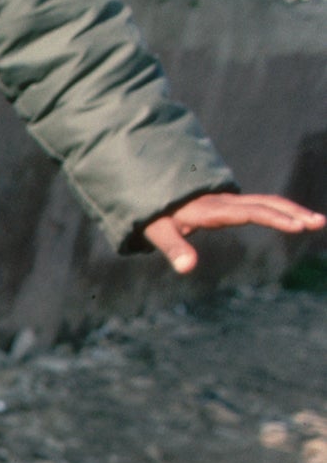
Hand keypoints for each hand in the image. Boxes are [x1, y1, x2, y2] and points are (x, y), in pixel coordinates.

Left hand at [141, 192, 322, 274]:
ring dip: (292, 211)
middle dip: (293, 213)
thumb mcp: (158, 231)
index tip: (296, 226)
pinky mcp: (231, 205)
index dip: (274, 218)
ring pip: (268, 203)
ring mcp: (230, 202)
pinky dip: (281, 211)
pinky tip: (296, 220)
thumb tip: (186, 268)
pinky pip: (261, 206)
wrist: (152, 194)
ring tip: (317, 222)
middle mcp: (225, 202)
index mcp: (212, 209)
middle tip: (318, 223)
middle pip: (266, 204)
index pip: (249, 212)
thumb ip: (173, 247)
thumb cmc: (155, 215)